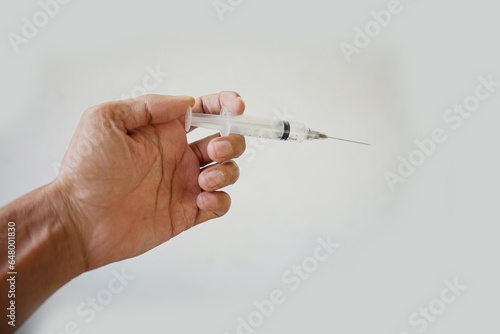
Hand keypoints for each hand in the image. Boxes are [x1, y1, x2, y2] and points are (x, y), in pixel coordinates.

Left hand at [55, 92, 245, 270]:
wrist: (79, 220)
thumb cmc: (86, 169)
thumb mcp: (105, 120)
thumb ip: (148, 105)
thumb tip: (187, 101)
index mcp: (164, 132)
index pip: (204, 111)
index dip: (225, 105)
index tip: (236, 108)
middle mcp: (178, 155)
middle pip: (225, 140)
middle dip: (231, 141)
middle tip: (213, 149)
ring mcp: (184, 184)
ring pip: (228, 171)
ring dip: (227, 170)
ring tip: (202, 179)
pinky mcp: (186, 212)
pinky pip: (220, 204)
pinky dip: (220, 200)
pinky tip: (200, 199)